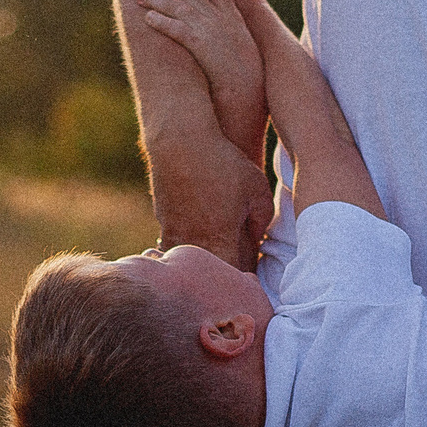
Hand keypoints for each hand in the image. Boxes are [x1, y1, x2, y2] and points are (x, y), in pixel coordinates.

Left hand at [138, 0, 265, 159]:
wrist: (248, 88)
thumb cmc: (244, 72)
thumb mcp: (238, 44)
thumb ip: (225, 32)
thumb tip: (211, 32)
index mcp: (232, 14)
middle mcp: (220, 17)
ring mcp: (210, 29)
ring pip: (178, 7)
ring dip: (157, 0)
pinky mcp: (199, 43)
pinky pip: (175, 27)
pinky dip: (159, 21)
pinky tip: (147, 19)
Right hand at [149, 128, 273, 271]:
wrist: (180, 141)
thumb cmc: (224, 163)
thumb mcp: (257, 190)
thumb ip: (262, 222)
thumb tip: (257, 242)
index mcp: (220, 240)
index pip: (233, 278)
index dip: (244, 284)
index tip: (253, 282)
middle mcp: (195, 243)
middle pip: (210, 276)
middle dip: (224, 279)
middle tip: (238, 278)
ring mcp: (174, 235)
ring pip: (191, 264)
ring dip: (204, 265)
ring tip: (218, 262)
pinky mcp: (163, 223)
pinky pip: (177, 248)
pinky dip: (190, 249)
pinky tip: (200, 242)